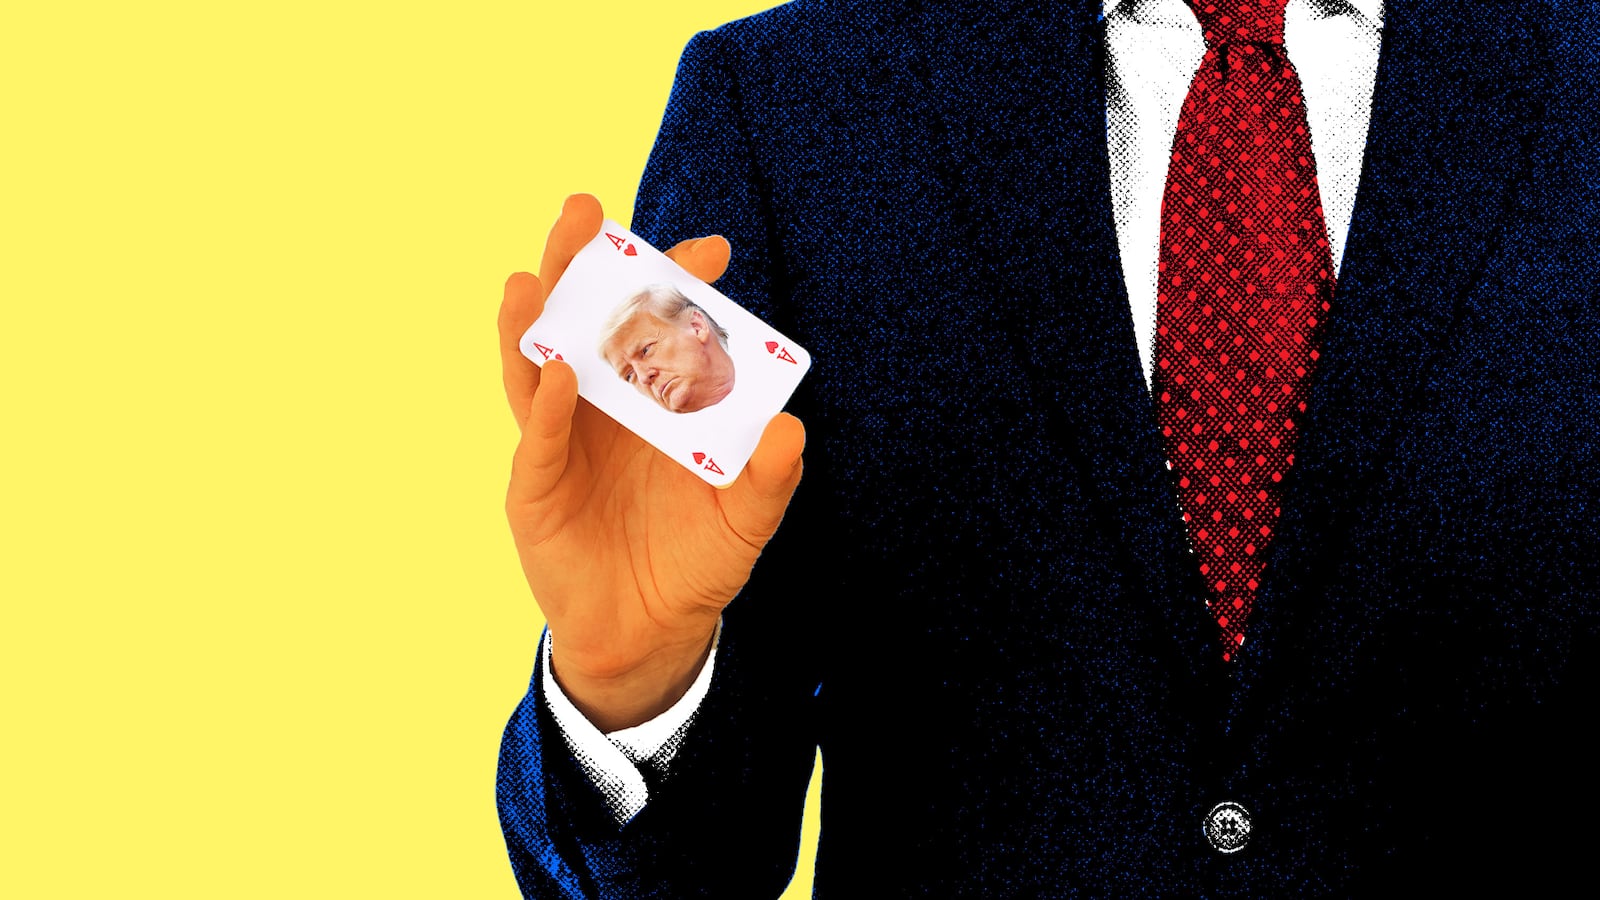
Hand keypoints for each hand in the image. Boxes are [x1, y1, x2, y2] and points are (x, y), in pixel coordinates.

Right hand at [499, 194, 804, 731]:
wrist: (648, 634)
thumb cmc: (694, 563)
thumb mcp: (744, 521)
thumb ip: (768, 478)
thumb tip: (790, 428)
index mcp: (650, 398)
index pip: (656, 325)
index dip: (674, 282)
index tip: (710, 250)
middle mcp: (599, 406)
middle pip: (582, 322)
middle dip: (581, 266)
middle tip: (588, 210)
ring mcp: (561, 441)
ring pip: (538, 365)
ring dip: (535, 319)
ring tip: (536, 273)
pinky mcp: (535, 488)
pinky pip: (539, 439)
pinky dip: (545, 405)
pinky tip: (557, 370)